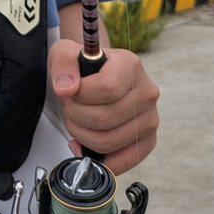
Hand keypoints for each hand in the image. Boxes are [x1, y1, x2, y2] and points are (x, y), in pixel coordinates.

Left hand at [49, 39, 159, 174]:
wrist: (94, 77)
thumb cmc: (82, 67)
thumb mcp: (65, 54)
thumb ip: (63, 66)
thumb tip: (66, 88)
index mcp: (130, 65)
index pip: (108, 88)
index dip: (80, 96)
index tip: (70, 91)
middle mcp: (146, 91)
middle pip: (105, 118)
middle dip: (76, 116)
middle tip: (69, 108)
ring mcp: (150, 117)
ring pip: (109, 140)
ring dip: (82, 136)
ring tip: (77, 121)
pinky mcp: (148, 139)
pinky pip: (125, 159)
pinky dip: (101, 159)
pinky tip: (85, 147)